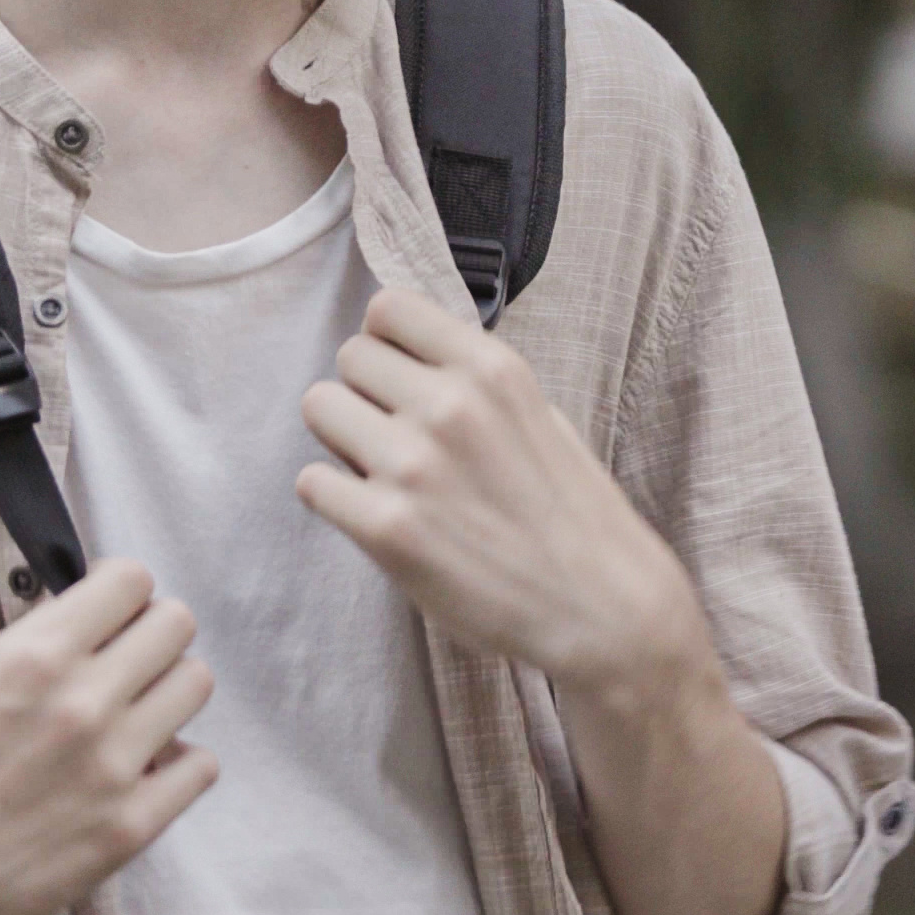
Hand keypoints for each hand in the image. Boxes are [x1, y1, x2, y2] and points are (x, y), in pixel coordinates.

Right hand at [0, 558, 217, 914]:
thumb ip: (30, 651)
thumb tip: (82, 628)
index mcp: (36, 657)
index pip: (131, 580)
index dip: (121, 592)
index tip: (110, 613)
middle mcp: (84, 701)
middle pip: (176, 624)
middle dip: (151, 634)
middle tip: (127, 662)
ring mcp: (114, 765)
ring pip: (196, 684)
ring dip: (169, 691)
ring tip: (136, 716)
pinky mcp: (131, 825)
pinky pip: (201, 766)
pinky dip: (178, 764)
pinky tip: (144, 772)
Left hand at [297, 286, 710, 703]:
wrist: (602, 607)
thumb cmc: (573, 515)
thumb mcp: (541, 416)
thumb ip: (475, 381)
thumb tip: (410, 357)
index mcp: (493, 370)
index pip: (389, 308)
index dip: (387, 342)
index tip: (400, 375)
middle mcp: (450, 406)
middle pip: (349, 357)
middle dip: (364, 392)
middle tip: (395, 435)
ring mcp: (414, 467)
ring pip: (319, 408)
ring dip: (342, 439)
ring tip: (383, 474)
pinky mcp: (385, 528)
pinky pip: (312, 482)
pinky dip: (335, 497)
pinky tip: (374, 514)